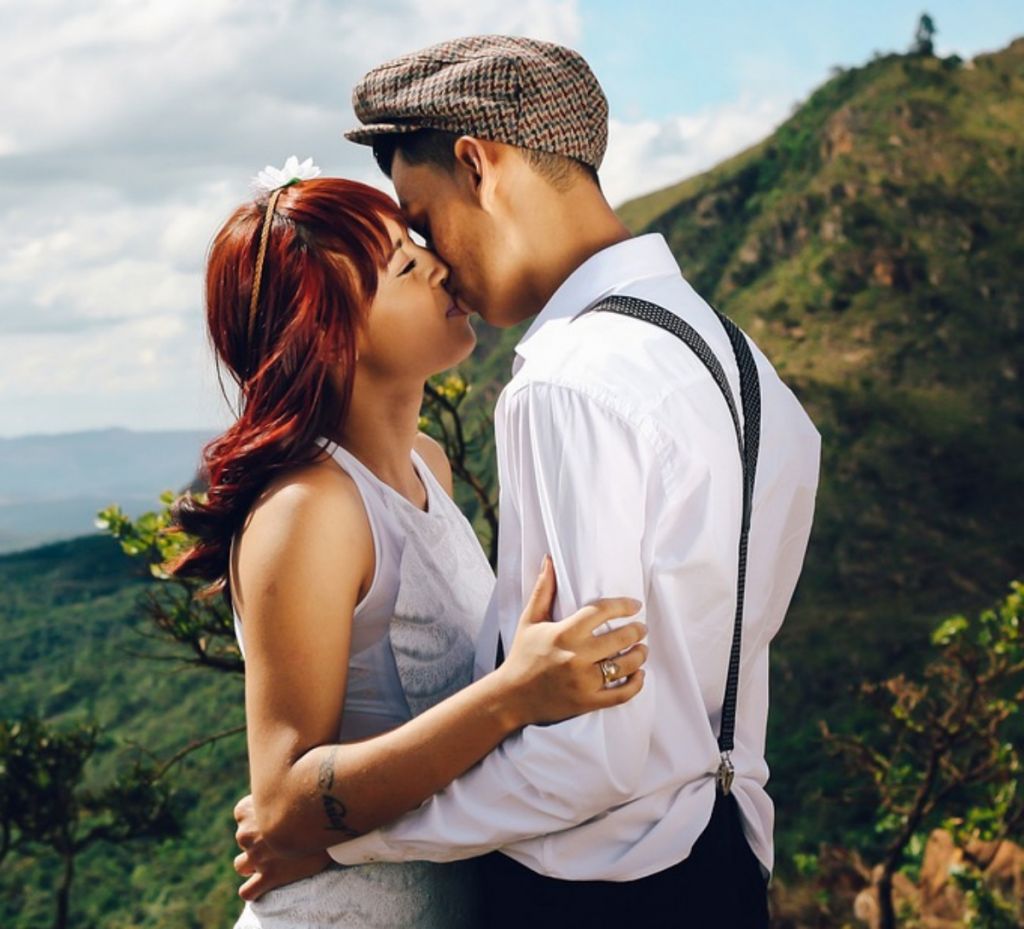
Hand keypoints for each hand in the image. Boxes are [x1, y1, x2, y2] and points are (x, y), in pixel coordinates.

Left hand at [234, 794, 330, 900]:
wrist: (330, 815)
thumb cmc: (314, 795)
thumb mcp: (290, 783)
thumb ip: (278, 792)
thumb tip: (281, 786)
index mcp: (248, 809)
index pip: (242, 814)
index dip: (259, 816)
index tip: (278, 815)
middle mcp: (247, 834)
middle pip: (243, 840)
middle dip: (259, 840)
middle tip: (283, 836)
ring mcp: (256, 857)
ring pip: (240, 865)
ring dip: (253, 865)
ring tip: (276, 859)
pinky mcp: (269, 876)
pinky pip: (248, 891)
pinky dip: (254, 890)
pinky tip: (266, 885)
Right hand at [498, 555, 647, 725]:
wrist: (511, 697)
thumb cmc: (522, 655)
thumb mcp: (530, 620)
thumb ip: (543, 589)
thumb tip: (550, 560)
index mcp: (564, 633)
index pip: (602, 611)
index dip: (623, 606)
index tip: (635, 605)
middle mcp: (576, 656)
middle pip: (620, 638)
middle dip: (637, 631)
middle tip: (642, 628)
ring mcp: (583, 681)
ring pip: (625, 665)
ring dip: (640, 655)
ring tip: (642, 649)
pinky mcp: (587, 702)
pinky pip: (621, 694)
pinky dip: (635, 684)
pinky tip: (639, 675)